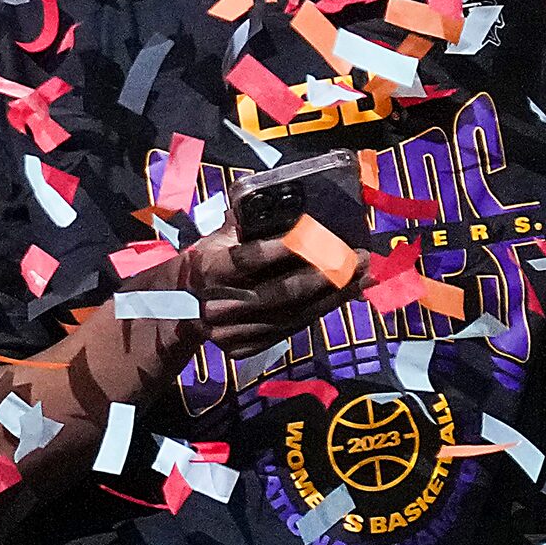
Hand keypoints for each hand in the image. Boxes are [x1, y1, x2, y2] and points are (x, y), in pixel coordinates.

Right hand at [178, 219, 358, 359]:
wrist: (181, 306)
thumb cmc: (210, 260)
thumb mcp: (218, 236)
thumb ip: (245, 220)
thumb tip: (278, 196)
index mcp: (210, 268)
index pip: (249, 259)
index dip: (283, 249)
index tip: (318, 236)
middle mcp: (219, 304)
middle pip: (279, 293)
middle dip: (325, 275)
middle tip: (359, 257)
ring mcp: (231, 332)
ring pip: (291, 315)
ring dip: (334, 296)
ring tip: (363, 276)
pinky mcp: (244, 348)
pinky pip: (291, 329)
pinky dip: (320, 311)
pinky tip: (343, 295)